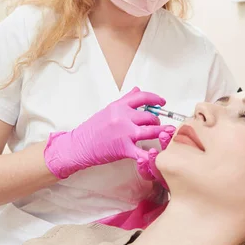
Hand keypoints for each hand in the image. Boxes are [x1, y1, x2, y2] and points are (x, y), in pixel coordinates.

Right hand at [44, 87, 174, 178]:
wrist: (79, 145)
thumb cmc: (92, 129)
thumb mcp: (108, 110)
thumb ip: (125, 100)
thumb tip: (137, 89)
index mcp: (119, 106)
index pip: (142, 97)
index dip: (155, 99)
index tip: (162, 102)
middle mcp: (122, 117)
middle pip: (149, 115)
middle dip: (157, 120)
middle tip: (158, 124)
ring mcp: (124, 133)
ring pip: (151, 130)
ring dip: (161, 132)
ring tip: (165, 133)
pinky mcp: (124, 148)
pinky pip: (142, 152)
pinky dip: (152, 155)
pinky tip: (158, 155)